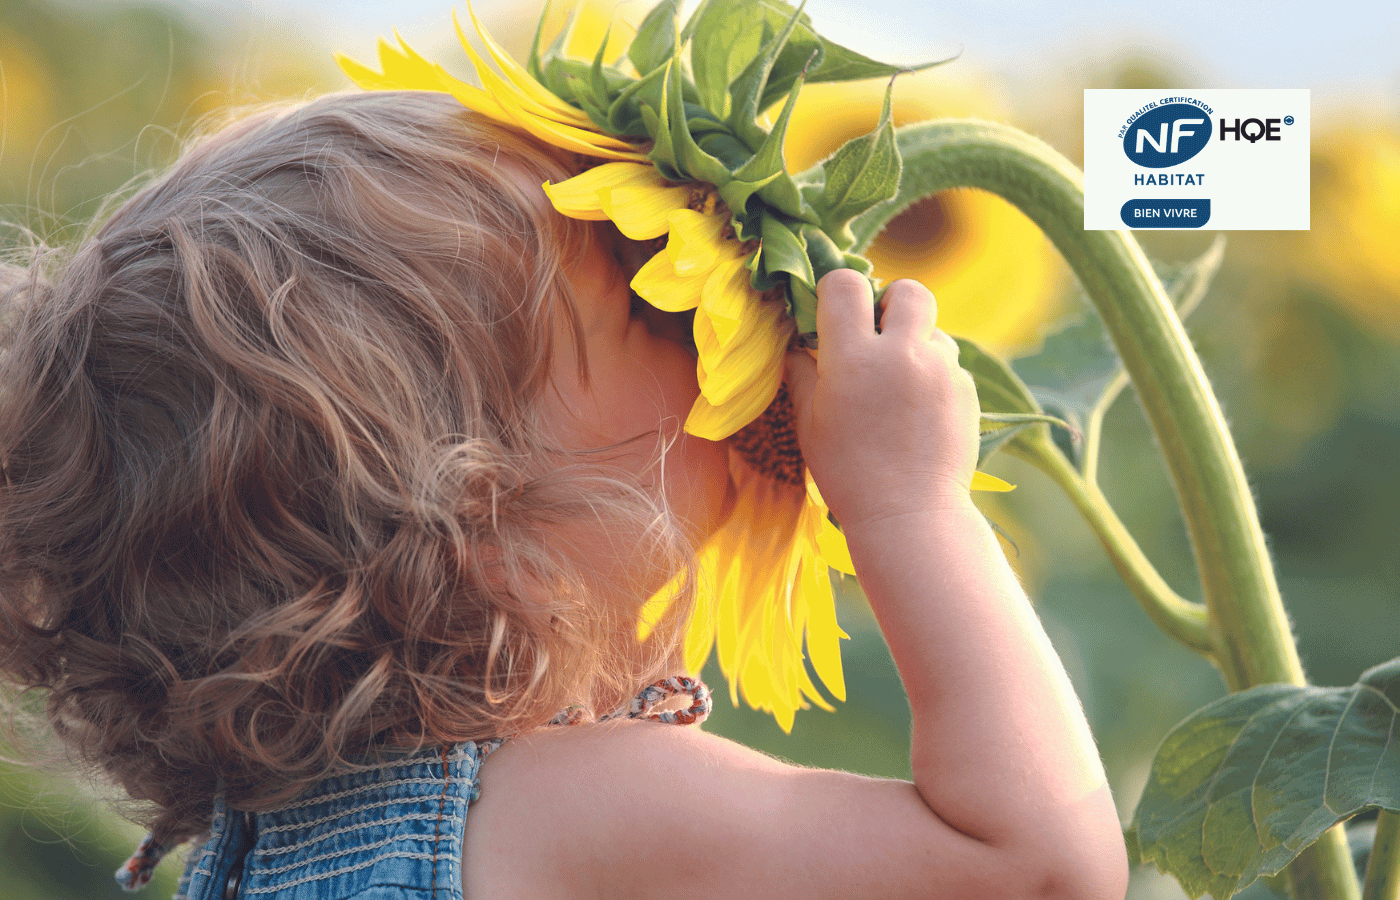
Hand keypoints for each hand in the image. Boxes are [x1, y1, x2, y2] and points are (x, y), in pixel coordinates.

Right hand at [784, 270, 979, 530]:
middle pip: (908, 290)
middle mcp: (902, 353)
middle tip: (879, 336)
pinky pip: (949, 364)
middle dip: (892, 303)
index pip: (845, 285)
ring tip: (900, 386)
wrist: (909, 515)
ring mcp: (940, 370)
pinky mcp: (966, 390)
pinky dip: (934, 376)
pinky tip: (920, 414)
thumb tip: (796, 346)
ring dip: (916, 344)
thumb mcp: (810, 424)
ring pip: (933, 330)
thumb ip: (802, 374)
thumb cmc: (847, 473)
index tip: (834, 314)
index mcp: (853, 358)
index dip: (837, 292)